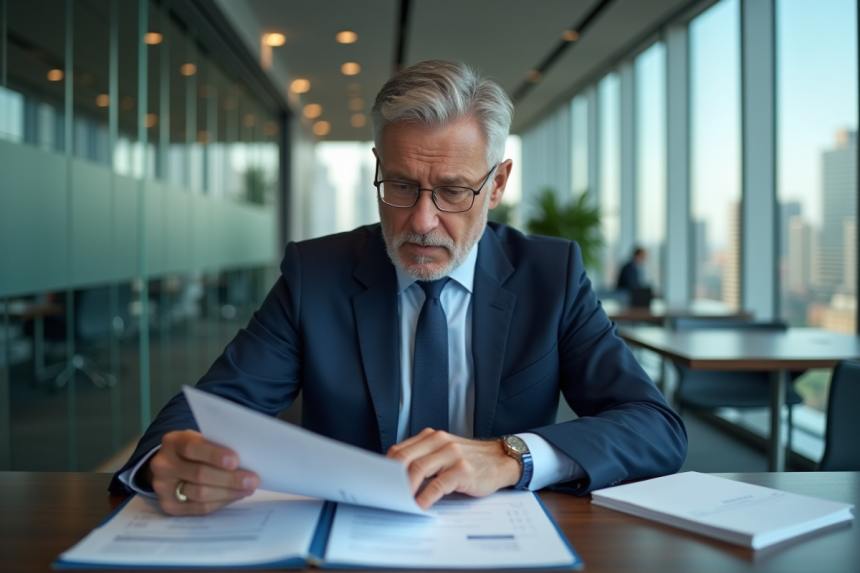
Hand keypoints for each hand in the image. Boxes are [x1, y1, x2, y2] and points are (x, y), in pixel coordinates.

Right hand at [144, 430, 259, 515]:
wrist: (170, 465)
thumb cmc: (195, 450)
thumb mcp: (201, 440)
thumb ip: (217, 446)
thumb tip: (246, 461)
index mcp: (173, 442)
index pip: (193, 448)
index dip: (215, 455)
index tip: (236, 461)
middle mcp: (164, 465)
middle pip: (200, 474)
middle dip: (230, 478)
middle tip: (252, 480)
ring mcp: (163, 487)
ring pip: (200, 494)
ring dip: (228, 492)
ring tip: (247, 489)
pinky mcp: (168, 506)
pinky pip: (199, 508)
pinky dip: (220, 502)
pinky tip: (234, 496)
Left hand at [386, 429, 521, 508]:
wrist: (501, 460)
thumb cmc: (470, 460)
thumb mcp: (445, 452)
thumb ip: (425, 458)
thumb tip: (398, 480)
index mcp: (432, 437)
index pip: (400, 450)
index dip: (386, 468)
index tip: (378, 483)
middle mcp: (440, 442)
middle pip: (405, 458)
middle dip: (391, 479)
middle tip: (384, 495)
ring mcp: (452, 455)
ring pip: (418, 469)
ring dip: (405, 489)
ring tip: (399, 502)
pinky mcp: (463, 471)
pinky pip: (438, 485)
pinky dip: (425, 497)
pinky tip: (420, 506)